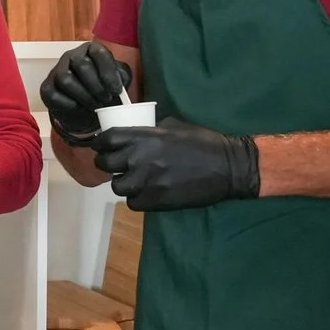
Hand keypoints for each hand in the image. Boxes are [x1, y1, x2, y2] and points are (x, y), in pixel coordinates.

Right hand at [40, 42, 133, 146]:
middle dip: (97, 86)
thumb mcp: (115, 80)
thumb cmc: (101, 88)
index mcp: (90, 50)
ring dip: (84, 96)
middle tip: (106, 99)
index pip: (99, 53)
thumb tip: (120, 81)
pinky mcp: (47, 88)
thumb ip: (121, 77)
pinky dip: (70, 104)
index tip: (117, 90)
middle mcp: (71, 56)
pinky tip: (80, 108)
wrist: (82, 105)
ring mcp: (56, 71)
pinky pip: (54, 94)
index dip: (109, 72)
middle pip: (81, 65)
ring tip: (95, 105)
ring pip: (66, 79)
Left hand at [93, 120, 259, 211]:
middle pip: (105, 163)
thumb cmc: (205, 142)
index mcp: (145, 136)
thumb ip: (151, 131)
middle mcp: (140, 158)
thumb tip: (136, 133)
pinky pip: (133, 203)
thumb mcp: (174, 127)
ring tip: (134, 180)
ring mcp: (147, 181)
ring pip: (117, 186)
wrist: (228, 167)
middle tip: (116, 165)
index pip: (107, 139)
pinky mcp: (156, 201)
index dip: (100, 143)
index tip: (101, 146)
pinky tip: (147, 193)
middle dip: (107, 163)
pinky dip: (137, 199)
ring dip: (123, 183)